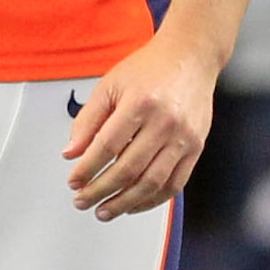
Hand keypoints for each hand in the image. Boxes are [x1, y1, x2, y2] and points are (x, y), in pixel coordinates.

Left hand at [65, 35, 216, 220]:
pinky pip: (175, 184)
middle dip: (101, 190)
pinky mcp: (196, 148)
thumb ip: (89, 119)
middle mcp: (165, 123)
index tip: (74, 181)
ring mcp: (184, 138)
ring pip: (152, 182)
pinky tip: (134, 205)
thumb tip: (72, 153)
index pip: (108, 146)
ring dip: (125, 202)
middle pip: (129, 169)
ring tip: (105, 210)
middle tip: (83, 201)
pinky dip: (153, 200)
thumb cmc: (150, 69)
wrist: (191, 58)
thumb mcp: (110, 85)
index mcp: (140, 103)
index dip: (87, 168)